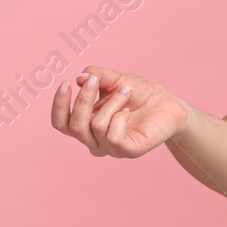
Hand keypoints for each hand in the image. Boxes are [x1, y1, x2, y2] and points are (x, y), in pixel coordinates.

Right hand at [49, 66, 189, 158]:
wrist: (168, 104)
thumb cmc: (139, 93)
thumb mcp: (115, 79)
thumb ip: (97, 75)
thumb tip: (79, 78)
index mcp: (86, 125)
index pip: (60, 123)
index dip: (58, 105)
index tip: (66, 84)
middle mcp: (94, 141)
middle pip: (74, 126)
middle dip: (83, 99)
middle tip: (96, 81)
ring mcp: (111, 148)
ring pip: (96, 125)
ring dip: (112, 102)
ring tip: (126, 93)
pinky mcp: (128, 151)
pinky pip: (112, 136)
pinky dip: (120, 116)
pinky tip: (129, 111)